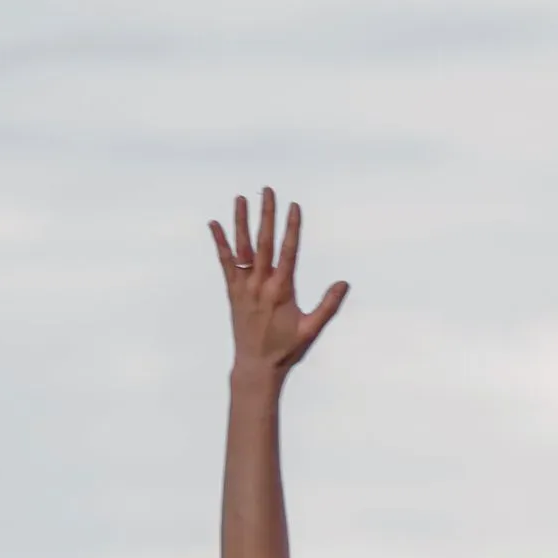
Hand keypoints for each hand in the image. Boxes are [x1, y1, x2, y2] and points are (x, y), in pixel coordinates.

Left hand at [209, 187, 348, 375]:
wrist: (255, 366)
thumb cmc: (285, 349)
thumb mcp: (310, 329)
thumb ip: (327, 306)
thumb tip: (343, 284)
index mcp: (281, 291)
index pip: (288, 253)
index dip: (291, 228)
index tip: (293, 206)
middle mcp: (260, 285)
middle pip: (264, 243)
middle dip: (267, 215)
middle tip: (268, 191)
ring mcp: (244, 287)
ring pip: (242, 248)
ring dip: (241, 222)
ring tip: (241, 198)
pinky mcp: (233, 292)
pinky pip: (225, 263)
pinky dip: (220, 243)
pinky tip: (214, 224)